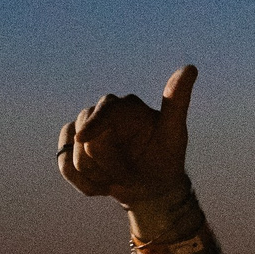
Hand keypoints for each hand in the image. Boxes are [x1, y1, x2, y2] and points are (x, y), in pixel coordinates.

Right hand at [57, 64, 197, 223]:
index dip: (92, 124)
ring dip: (96, 177)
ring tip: (118, 179)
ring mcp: (83, 130)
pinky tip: (102, 185)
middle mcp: (101, 113)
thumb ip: (177, 102)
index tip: (83, 138)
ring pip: (72, 155)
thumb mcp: (174, 133)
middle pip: (85, 139)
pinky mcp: (71, 146)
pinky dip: (83, 182)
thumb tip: (190, 68)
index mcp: (124, 107)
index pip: (104, 110)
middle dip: (107, 166)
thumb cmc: (165, 157)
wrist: (152, 186)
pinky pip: (64, 164)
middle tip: (129, 176)